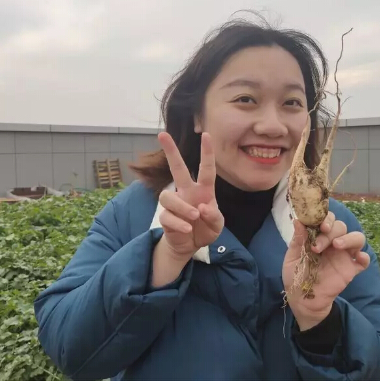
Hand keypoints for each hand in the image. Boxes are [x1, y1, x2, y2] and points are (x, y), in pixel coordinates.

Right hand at [156, 131, 224, 258]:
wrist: (190, 246)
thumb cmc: (205, 229)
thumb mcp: (217, 224)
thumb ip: (214, 216)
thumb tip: (202, 207)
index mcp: (203, 190)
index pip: (206, 169)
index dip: (207, 152)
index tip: (206, 135)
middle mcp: (186, 192)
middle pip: (177, 168)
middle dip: (170, 151)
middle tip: (162, 134)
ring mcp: (174, 203)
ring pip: (168, 196)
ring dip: (182, 207)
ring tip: (194, 216)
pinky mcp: (165, 217)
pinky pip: (167, 215)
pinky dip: (179, 223)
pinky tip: (187, 230)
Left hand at [282, 212, 370, 330]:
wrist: (302, 299)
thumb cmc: (296, 275)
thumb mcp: (292, 256)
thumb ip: (298, 239)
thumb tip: (298, 220)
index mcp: (319, 236)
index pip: (328, 219)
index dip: (326, 218)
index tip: (319, 225)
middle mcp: (333, 243)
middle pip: (341, 227)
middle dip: (330, 232)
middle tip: (318, 246)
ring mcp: (343, 256)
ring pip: (357, 238)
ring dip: (348, 238)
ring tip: (337, 245)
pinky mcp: (350, 270)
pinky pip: (364, 261)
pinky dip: (364, 257)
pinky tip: (359, 258)